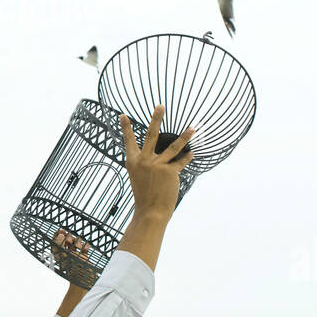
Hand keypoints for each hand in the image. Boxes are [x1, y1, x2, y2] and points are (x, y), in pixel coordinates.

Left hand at [50, 229, 98, 289]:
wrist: (85, 282)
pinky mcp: (83, 256)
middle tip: (69, 242)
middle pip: (66, 238)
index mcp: (58, 254)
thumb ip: (60, 245)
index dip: (58, 234)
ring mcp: (75, 255)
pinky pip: (84, 247)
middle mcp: (65, 253)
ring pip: (76, 241)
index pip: (55, 240)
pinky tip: (86, 249)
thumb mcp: (65, 257)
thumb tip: (61, 234)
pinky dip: (85, 246)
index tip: (63, 232)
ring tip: (79, 247)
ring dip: (78, 241)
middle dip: (69, 237)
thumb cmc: (74, 271)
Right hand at [119, 105, 195, 219]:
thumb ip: (145, 163)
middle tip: (160, 105)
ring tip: (193, 128)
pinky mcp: (170, 172)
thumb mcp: (138, 176)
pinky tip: (192, 153)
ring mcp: (157, 165)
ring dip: (185, 136)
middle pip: (151, 135)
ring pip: (174, 146)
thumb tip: (158, 152)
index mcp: (133, 162)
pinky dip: (187, 157)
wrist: (150, 211)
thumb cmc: (145, 195)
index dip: (126, 128)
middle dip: (156, 118)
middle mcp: (144, 161)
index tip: (123, 115)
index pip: (128, 141)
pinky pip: (181, 161)